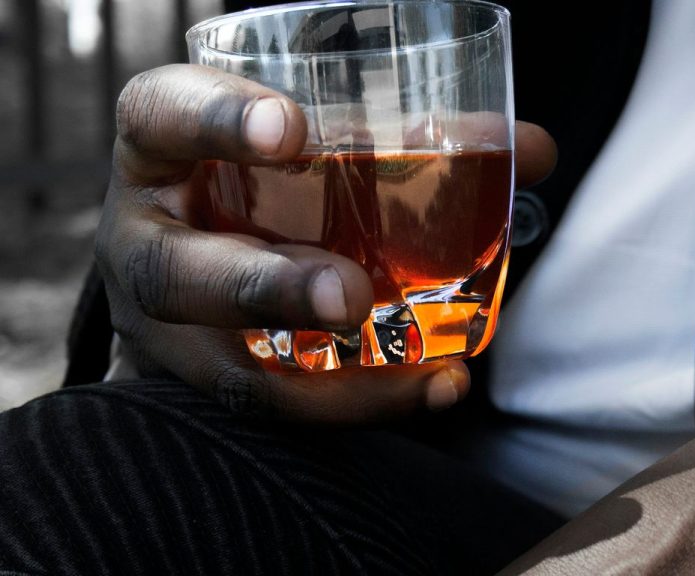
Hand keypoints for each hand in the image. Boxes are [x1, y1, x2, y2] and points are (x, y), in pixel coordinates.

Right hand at [96, 63, 556, 422]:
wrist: (202, 236)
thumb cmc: (267, 174)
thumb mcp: (315, 137)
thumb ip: (415, 139)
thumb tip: (535, 150)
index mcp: (160, 150)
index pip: (161, 116)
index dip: (215, 120)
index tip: (290, 129)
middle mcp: (151, 240)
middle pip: (177, 275)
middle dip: (267, 289)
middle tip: (349, 296)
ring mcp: (175, 325)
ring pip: (228, 370)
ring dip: (332, 383)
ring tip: (428, 378)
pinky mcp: (217, 376)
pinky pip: (278, 406)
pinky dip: (359, 404)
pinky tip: (434, 390)